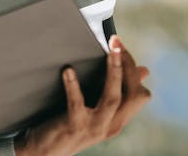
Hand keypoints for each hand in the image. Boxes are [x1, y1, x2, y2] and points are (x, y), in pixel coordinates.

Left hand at [15, 35, 151, 155]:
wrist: (44, 152)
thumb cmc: (70, 124)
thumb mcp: (97, 110)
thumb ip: (117, 93)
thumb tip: (143, 70)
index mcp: (119, 120)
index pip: (138, 93)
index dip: (132, 69)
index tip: (120, 47)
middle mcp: (112, 125)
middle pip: (132, 94)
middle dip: (126, 66)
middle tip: (116, 42)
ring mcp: (94, 127)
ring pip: (112, 98)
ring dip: (113, 72)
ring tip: (110, 51)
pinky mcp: (74, 126)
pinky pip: (77, 104)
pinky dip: (73, 86)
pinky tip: (68, 70)